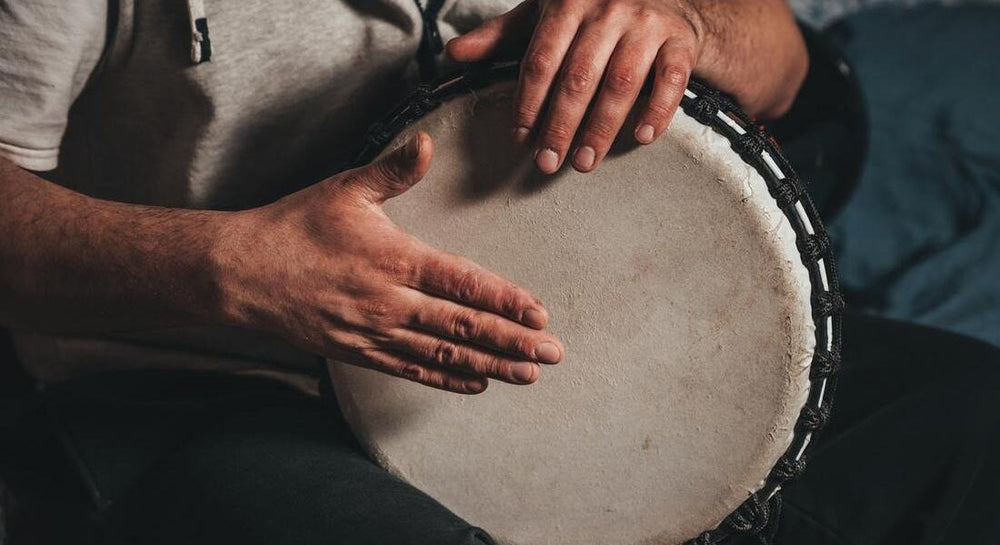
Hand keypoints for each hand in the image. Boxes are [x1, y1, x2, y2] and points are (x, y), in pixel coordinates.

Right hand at [219, 132, 562, 393]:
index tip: (538, 312)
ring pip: (444, 354)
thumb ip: (394, 171)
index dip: (505, 300)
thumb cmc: (295, 226)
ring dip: (490, 365)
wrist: (241, 272)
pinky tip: (478, 383)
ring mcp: (375, 332)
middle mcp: (390, 301)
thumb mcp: (345, 189)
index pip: (463, 283)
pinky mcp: (359, 352)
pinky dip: (448, 378)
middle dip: (513, 340)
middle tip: (551, 352)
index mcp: (394, 258)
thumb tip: (427, 143)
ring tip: (527, 373)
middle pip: (463, 326)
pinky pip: (412, 369)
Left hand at [447, 0, 807, 173]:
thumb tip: (453, 54)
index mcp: (568, 0)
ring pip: (621, 82)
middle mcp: (608, 8)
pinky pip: (671, 79)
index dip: (528, 102)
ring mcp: (648, 23)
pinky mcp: (681, 40)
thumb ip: (502, 36)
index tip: (520, 138)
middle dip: (560, 125)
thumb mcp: (546, 13)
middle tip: (548, 164)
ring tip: (584, 163)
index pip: (541, 59)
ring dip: (601, 127)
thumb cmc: (593, 10)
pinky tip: (641, 137)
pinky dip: (658, 109)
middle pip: (578, 77)